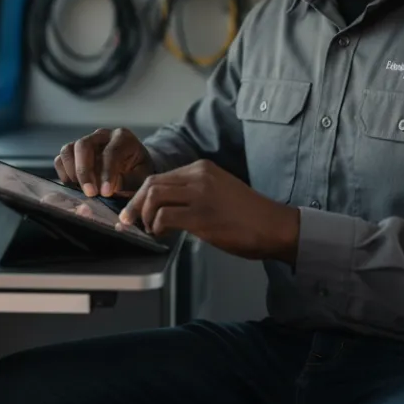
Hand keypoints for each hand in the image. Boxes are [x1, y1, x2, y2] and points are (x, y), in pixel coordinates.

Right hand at [54, 128, 155, 198]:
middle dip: (84, 171)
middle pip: (84, 145)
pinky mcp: (75, 151)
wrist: (135, 167)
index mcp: (123, 138)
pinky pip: (62, 157)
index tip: (105, 193)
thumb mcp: (140, 178)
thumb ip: (126, 183)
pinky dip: (63, 172)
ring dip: (71, 171)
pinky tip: (73, 185)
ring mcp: (87, 141)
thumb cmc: (139, 173)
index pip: (111, 152)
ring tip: (80, 189)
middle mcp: (102, 135)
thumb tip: (106, 192)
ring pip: (69, 149)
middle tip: (90, 193)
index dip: (107, 174)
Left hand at [118, 159, 299, 263]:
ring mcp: (200, 195)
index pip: (160, 176)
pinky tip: (161, 234)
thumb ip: (194, 192)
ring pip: (154, 197)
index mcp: (202, 168)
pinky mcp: (202, 216)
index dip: (141, 195)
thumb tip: (165, 207)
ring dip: (144, 216)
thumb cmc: (249, 215)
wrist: (274, 226)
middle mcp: (199, 176)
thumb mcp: (219, 190)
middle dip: (135, 204)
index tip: (134, 209)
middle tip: (130, 221)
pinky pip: (164, 216)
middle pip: (152, 184)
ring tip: (149, 230)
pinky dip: (156, 226)